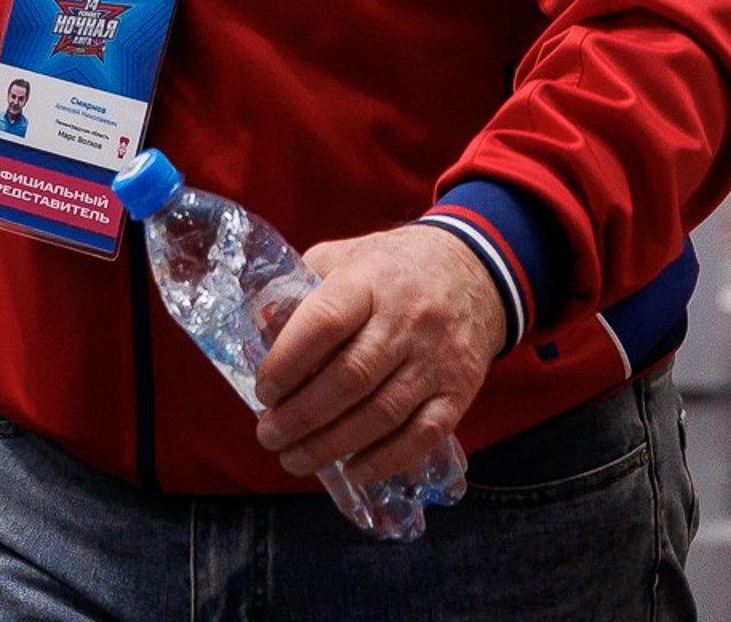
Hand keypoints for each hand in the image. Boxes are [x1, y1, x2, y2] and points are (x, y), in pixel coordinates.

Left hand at [252, 224, 506, 486]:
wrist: (472, 274)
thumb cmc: (390, 269)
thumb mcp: (342, 258)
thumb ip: (302, 289)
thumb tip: (259, 331)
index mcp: (368, 281)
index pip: (324, 322)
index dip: (289, 361)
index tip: (263, 390)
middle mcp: (406, 320)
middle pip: (351, 377)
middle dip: (303, 415)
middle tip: (269, 435)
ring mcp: (436, 359)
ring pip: (382, 413)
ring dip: (333, 444)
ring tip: (295, 459)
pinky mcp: (459, 392)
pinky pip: (422, 435)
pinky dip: (385, 460)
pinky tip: (353, 472)